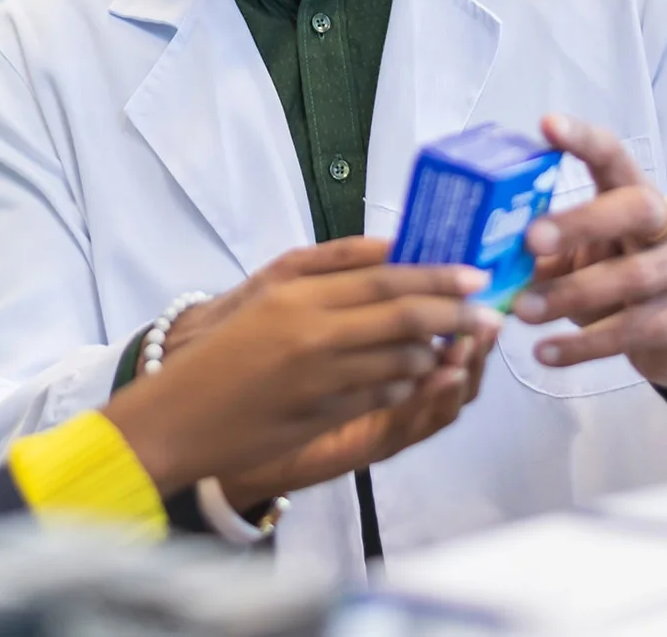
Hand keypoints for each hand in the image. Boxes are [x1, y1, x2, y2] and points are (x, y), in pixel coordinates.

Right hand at [100, 255, 492, 495]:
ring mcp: (322, 378)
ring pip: (403, 359)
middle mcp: (313, 331)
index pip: (386, 277)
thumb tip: (393, 249)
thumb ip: (328, 268)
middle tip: (488, 312)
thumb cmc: (223, 351)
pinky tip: (414, 376)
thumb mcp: (267, 293)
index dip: (437, 276)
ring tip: (453, 345)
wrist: (178, 416)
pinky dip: (409, 385)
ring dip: (435, 353)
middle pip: (405, 314)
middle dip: (456, 314)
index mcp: (298, 292)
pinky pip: (386, 395)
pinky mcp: (326, 416)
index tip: (474, 275)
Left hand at [512, 114, 666, 394]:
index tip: (546, 124)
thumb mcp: (585, 257)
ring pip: (631, 278)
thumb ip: (542, 249)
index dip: (583, 140)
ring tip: (523, 312)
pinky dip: (584, 345)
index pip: (615, 156)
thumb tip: (474, 250)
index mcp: (638, 195)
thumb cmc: (619, 281)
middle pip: (634, 208)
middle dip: (581, 221)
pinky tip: (546, 353)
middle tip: (531, 240)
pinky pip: (633, 330)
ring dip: (571, 294)